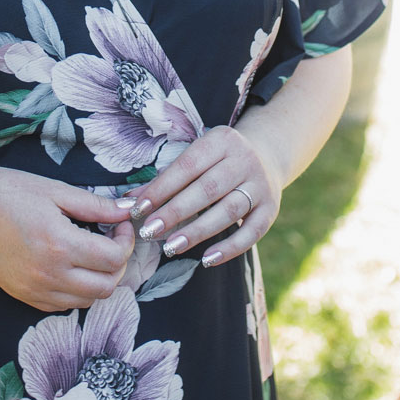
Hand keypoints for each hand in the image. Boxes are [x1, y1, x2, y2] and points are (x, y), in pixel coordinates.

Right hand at [0, 165, 135, 310]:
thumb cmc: (6, 190)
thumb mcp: (55, 190)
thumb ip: (96, 205)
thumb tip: (129, 210)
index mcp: (59, 244)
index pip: (114, 258)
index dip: (127, 240)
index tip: (121, 223)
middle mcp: (49, 274)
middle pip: (107, 286)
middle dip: (119, 262)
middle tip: (112, 238)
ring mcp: (34, 290)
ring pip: (88, 300)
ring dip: (100, 279)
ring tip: (93, 251)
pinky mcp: (23, 296)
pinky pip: (64, 305)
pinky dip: (77, 290)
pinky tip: (72, 265)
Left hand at [127, 126, 277, 268]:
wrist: (267, 156)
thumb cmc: (217, 161)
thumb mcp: (196, 158)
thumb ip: (165, 179)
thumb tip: (128, 203)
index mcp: (221, 140)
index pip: (187, 166)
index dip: (162, 189)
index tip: (138, 210)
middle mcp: (244, 159)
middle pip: (207, 189)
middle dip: (175, 212)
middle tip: (149, 232)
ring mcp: (260, 184)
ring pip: (228, 211)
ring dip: (197, 232)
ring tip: (171, 248)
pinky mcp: (271, 208)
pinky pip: (252, 232)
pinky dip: (230, 248)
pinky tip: (207, 259)